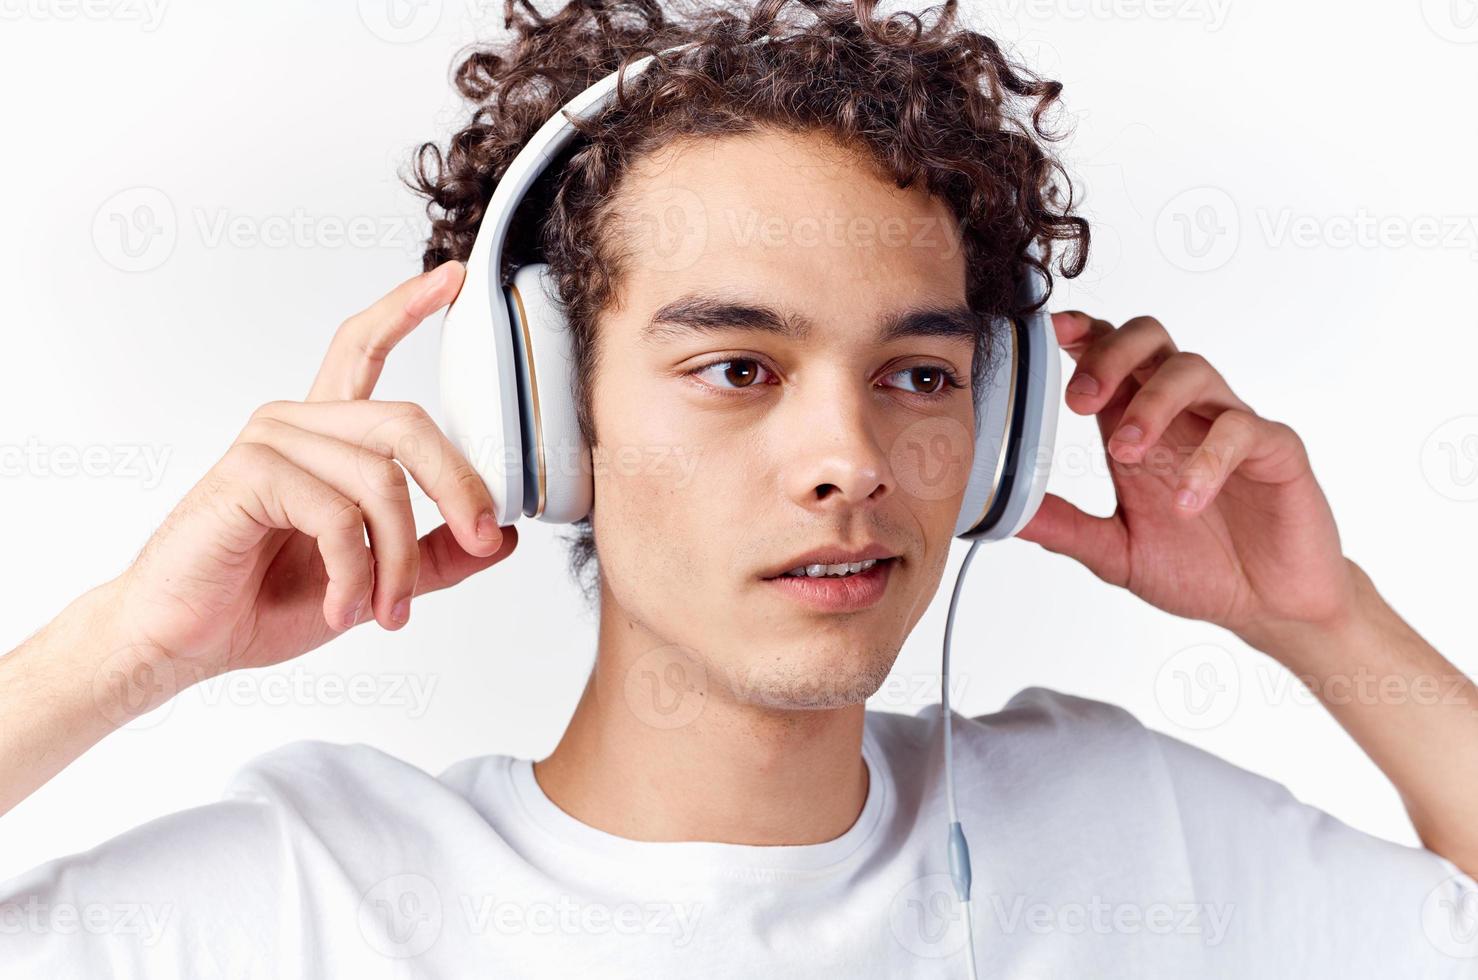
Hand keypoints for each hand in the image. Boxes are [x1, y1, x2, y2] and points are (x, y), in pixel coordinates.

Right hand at [108, 260, 517, 685]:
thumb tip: (502, 537)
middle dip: (459, 486)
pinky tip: (343, 609)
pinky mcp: (249, 471)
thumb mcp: (374, 579)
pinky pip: (339, 515)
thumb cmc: (262, 601)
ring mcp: (270, 441)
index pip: (364, 349)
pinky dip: (356, 574)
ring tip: (387, 611)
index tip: (451, 277)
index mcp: (324, 435)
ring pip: (382, 481)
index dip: (407, 307)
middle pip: (408, 422)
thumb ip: (434, 554)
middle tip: (479, 539)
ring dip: (399, 560)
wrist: (184, 642)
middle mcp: (297, 424)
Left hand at [1016, 311, 1357, 649]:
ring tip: (1125, 453)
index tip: (1049, 335)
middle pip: (1149, 339)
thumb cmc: (1198, 566)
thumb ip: (1066, 528)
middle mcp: (1182, 414)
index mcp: (1136, 423)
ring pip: (1192, 371)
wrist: (1268, 605)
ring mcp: (1230, 425)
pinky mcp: (1276, 451)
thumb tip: (1005, 516)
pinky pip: (1243, 430)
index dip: (1081, 333)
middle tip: (1078, 403)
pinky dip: (1208, 459)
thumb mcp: (1116, 551)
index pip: (1109, 352)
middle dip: (1109, 356)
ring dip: (1150, 403)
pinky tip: (1186, 500)